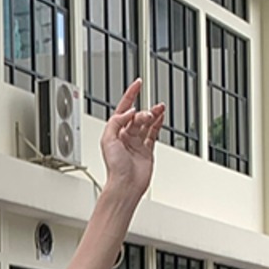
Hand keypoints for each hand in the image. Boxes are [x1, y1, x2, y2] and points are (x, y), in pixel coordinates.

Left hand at [100, 79, 165, 198]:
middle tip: (148, 114)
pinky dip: (158, 124)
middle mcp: (125, 137)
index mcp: (115, 133)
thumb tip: (129, 112)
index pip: (123, 109)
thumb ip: (117, 122)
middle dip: (143, 112)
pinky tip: (161, 117)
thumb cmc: (114, 168)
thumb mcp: (108, 140)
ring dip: (153, 114)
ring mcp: (137, 143)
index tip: (137, 84)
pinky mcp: (146, 150)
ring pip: (146, 123)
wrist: (125, 185)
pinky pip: (153, 133)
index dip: (130, 95)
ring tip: (159, 109)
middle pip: (137, 116)